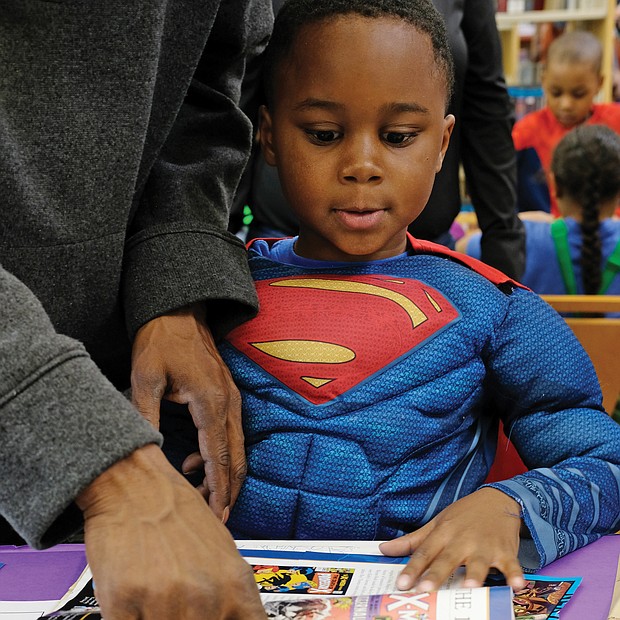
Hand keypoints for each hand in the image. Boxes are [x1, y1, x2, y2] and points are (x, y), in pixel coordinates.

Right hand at [76, 444, 266, 619]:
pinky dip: (128, 618)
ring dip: (156, 618)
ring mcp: (165, 601)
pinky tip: (133, 604)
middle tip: (179, 604)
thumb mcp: (220, 547)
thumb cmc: (174, 509)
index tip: (223, 618)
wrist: (132, 481)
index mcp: (234, 582)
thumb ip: (230, 591)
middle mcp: (205, 595)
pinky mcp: (124, 602)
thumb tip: (233, 614)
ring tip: (154, 599)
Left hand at [131, 303, 245, 517]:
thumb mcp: (146, 378)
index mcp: (212, 402)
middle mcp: (230, 404)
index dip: (218, 490)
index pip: (219, 458)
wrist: (179, 312)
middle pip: (236, 458)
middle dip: (227, 491)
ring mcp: (233, 399)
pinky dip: (219, 456)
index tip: (216, 516)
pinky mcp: (229, 396)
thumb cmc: (162, 341)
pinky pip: (231, 434)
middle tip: (213, 518)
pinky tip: (193, 462)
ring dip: (223, 475)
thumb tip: (146, 453)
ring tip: (199, 495)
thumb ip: (146, 415)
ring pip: (237, 449)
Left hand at [379, 488, 525, 591]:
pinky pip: (511, 565)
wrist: (497, 499)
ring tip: (469, 587)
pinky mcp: (505, 552)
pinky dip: (515, 575)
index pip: (424, 552)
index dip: (412, 568)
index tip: (401, 583)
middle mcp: (462, 540)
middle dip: (436, 574)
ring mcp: (484, 546)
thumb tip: (384, 549)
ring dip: (475, 574)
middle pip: (447, 559)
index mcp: (443, 533)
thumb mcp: (437, 523)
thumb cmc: (463, 515)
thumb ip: (412, 540)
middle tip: (425, 589)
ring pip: (478, 562)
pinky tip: (517, 586)